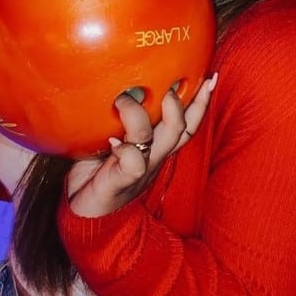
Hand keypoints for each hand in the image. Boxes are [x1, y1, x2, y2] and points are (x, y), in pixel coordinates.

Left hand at [67, 74, 216, 216]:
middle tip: (166, 83)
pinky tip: (112, 141)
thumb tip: (112, 84)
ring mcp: (142, 169)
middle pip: (182, 128)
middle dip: (180, 101)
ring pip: (164, 138)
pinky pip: (134, 162)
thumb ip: (115, 119)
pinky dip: (126, 148)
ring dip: (144, 114)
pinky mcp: (123, 181)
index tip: (211, 76)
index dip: (201, 101)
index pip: (187, 122)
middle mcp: (155, 157)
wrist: (84, 218)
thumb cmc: (95, 174)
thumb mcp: (107, 140)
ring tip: (123, 100)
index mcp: (156, 147)